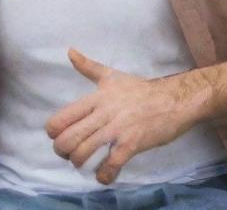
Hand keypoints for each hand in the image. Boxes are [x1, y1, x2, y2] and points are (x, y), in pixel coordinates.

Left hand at [45, 49, 202, 184]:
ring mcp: (117, 129)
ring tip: (85, 163)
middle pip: (69, 138)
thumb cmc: (139, 90)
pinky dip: (103, 175)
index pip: (63, 117)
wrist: (172, 100)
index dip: (54, 131)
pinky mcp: (132, 144)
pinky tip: (104, 175)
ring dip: (79, 163)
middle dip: (63, 151)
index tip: (59, 136)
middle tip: (69, 154)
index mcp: (97, 97)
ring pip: (84, 152)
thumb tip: (70, 51)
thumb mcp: (112, 76)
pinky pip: (110, 164)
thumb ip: (89, 67)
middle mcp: (103, 113)